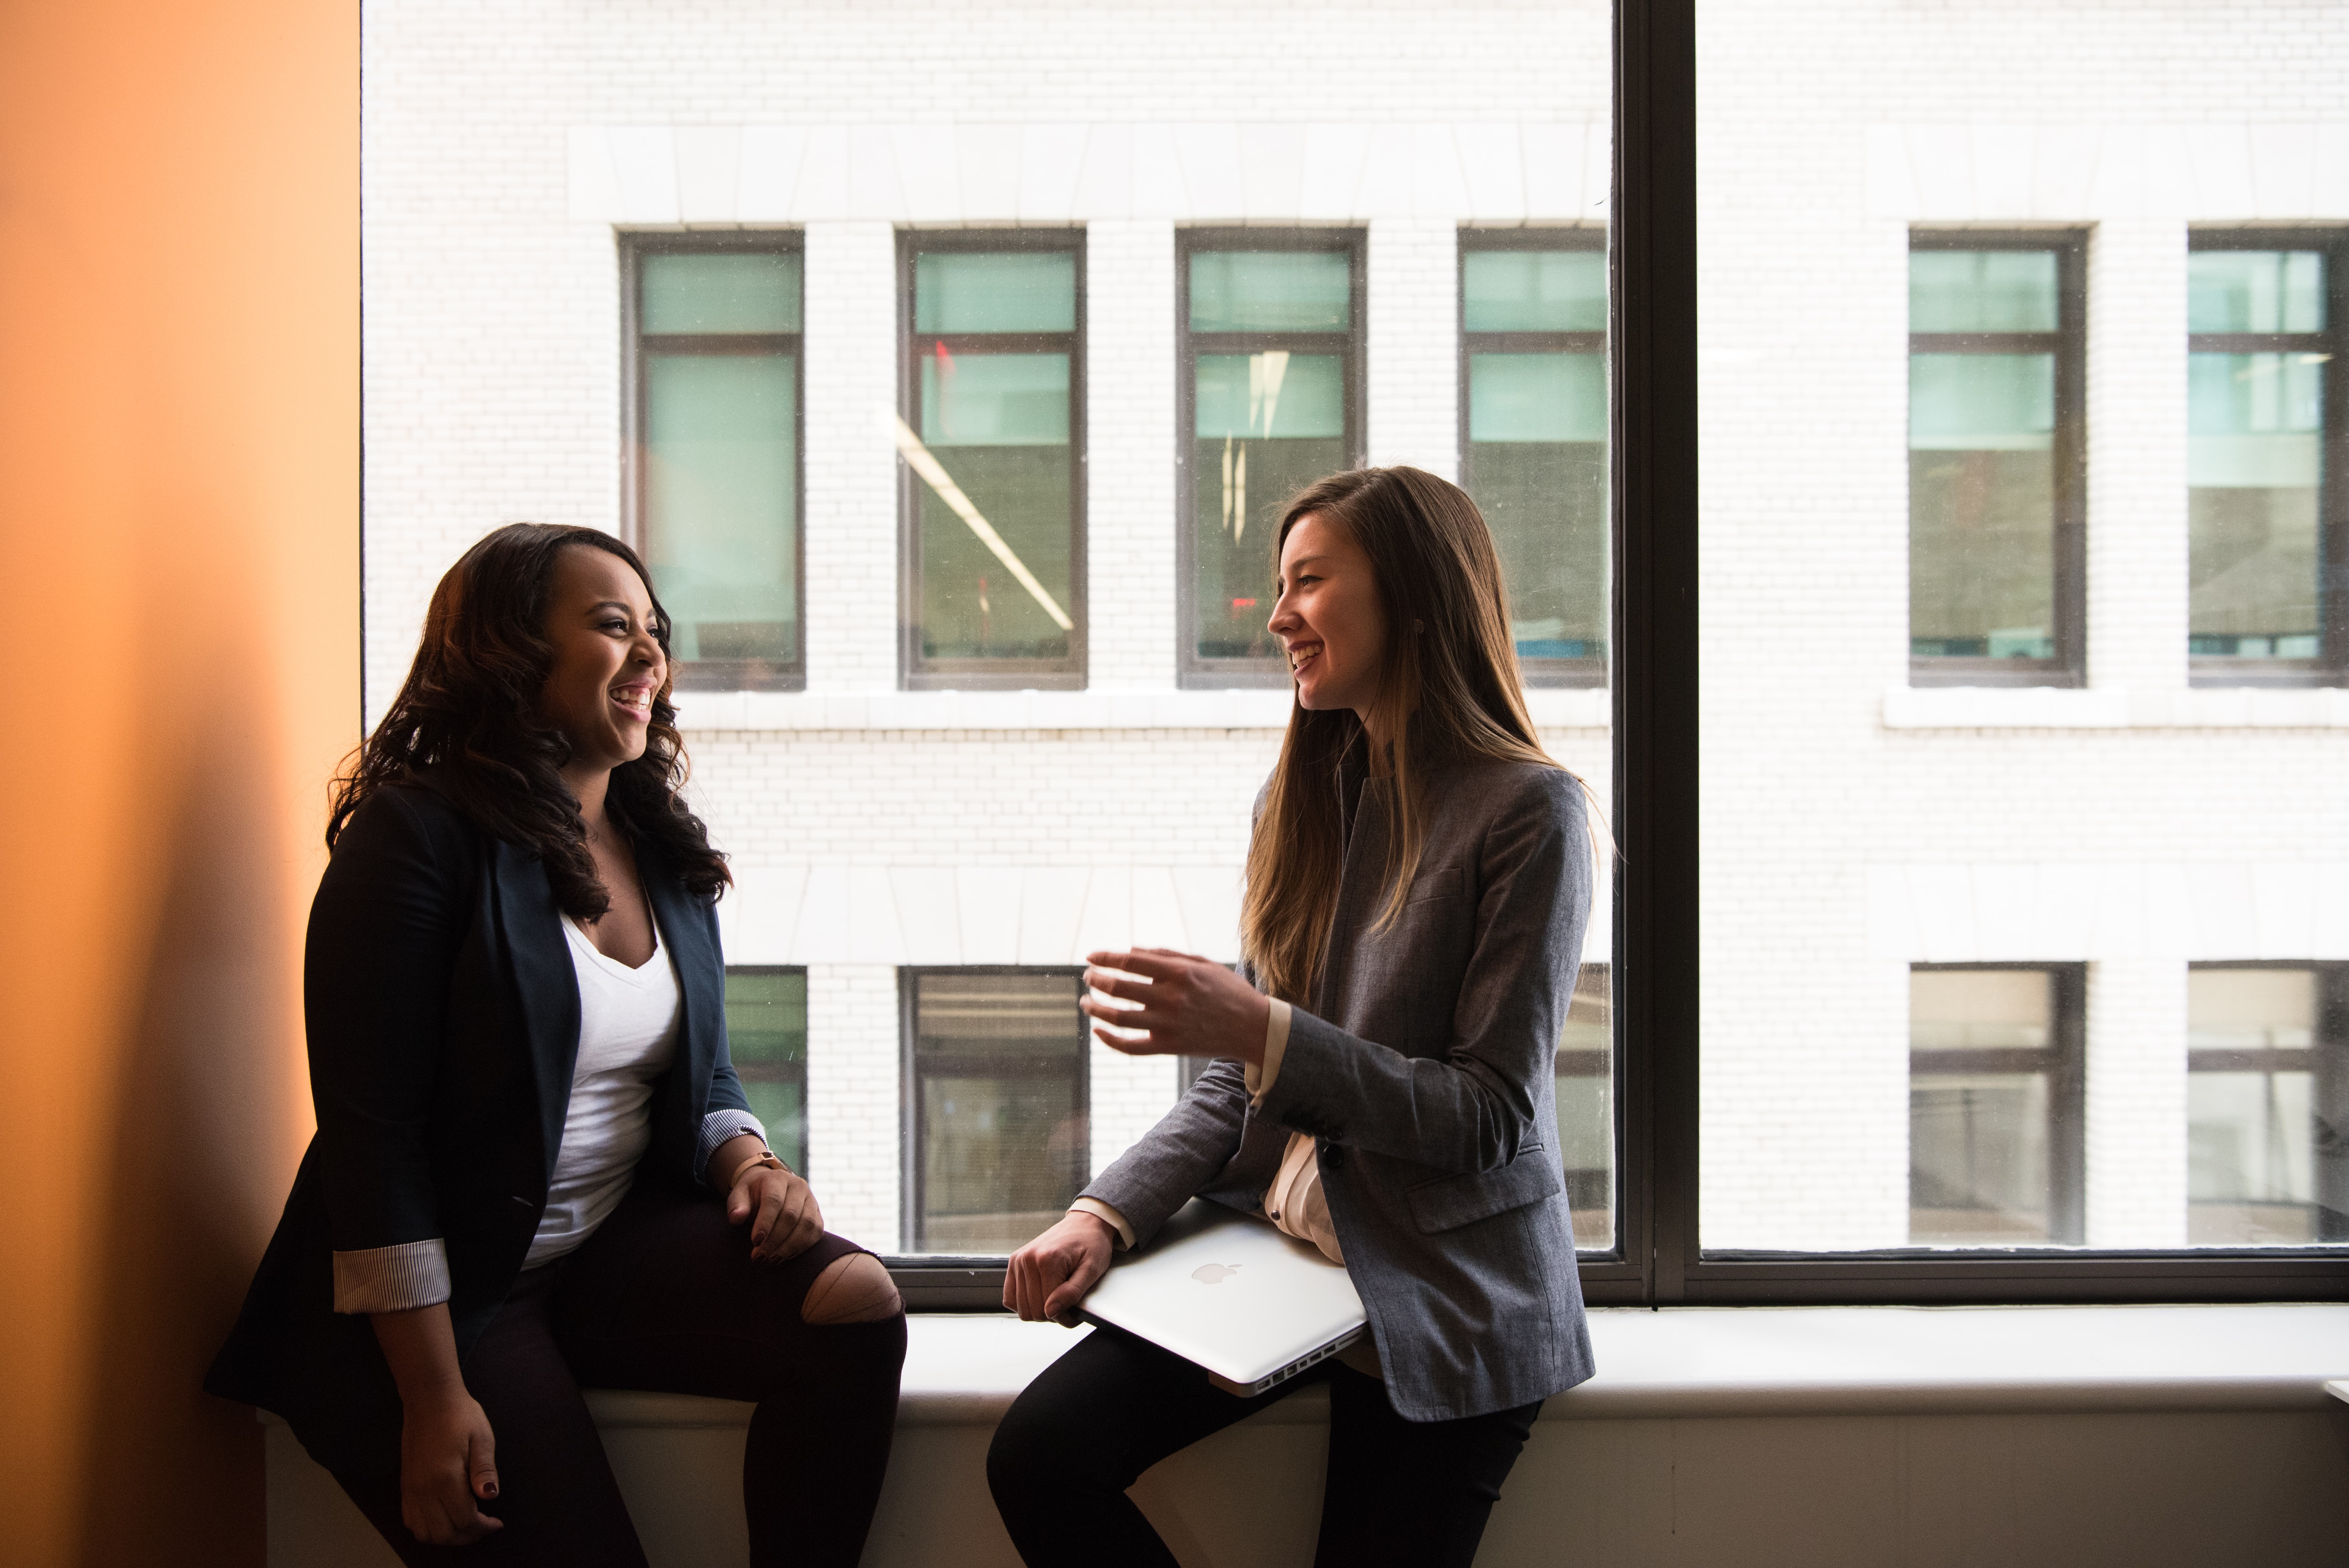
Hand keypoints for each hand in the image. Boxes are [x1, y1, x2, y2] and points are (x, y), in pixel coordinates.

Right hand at [397, 1392, 501, 1546]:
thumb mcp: (482, 1437)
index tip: (496, 1523)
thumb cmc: (460, 1415)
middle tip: (483, 1526)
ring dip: (446, 1536)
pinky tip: (442, 1518)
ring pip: (424, 1532)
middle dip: (466, 1537)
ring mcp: (412, 1489)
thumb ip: (485, 1469)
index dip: (483, 1527)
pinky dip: (426, 1528)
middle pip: (443, 1533)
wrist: (429, 1400)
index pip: (464, 1519)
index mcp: (446, 1478)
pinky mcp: (405, 1486)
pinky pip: (410, 1520)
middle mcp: (424, 1489)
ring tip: (465, 1526)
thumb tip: (490, 1496)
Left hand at [729, 1163, 824, 1262]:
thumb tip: (736, 1218)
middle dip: (774, 1240)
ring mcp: (811, 1200)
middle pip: (791, 1215)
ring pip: (807, 1225)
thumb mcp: (739, 1195)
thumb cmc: (752, 1195)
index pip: (774, 1200)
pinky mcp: (818, 1214)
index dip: (765, 1222)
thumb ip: (737, 1205)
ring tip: (772, 1260)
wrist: (771, 1189)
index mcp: (777, 1179)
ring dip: (789, 1246)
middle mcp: (798, 1186)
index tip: (755, 1242)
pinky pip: (816, 1232)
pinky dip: (802, 1247)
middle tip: (759, 1257)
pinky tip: (785, 1257)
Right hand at [1005, 1211, 1114, 1326]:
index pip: (1048, 1308)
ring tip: (1055, 1298)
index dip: (1065, 1316)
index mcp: (1047, 1260)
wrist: (1085, 1223)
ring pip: (1021, 1308)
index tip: (1076, 1310)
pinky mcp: (1014, 1262)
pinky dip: (1024, 1303)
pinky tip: (1040, 1296)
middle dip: (1052, 1314)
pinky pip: (1009, 1298)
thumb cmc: (1092, 1244)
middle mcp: (1027, 1259)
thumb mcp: (1092, 1269)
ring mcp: (1018, 1260)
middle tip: (1067, 1303)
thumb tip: (1051, 1312)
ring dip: (1039, 1310)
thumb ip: (1072, 1293)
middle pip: (1033, 1311)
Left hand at [1080, 948, 1271, 1063]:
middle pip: (1118, 987)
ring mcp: (1168, 1024)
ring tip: (1086, 1002)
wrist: (1253, 1028)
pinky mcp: (1169, 1046)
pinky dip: (1109, 1040)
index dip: (1105, 957)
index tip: (1091, 957)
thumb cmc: (1228, 990)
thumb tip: (1130, 950)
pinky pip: (1130, 1047)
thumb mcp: (1202, 963)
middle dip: (1096, 980)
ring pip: (1118, 1017)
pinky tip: (1098, 1030)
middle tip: (1088, 977)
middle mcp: (1171, 997)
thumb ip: (1166, 955)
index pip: (1130, 961)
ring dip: (1095, 1008)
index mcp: (1179, 972)